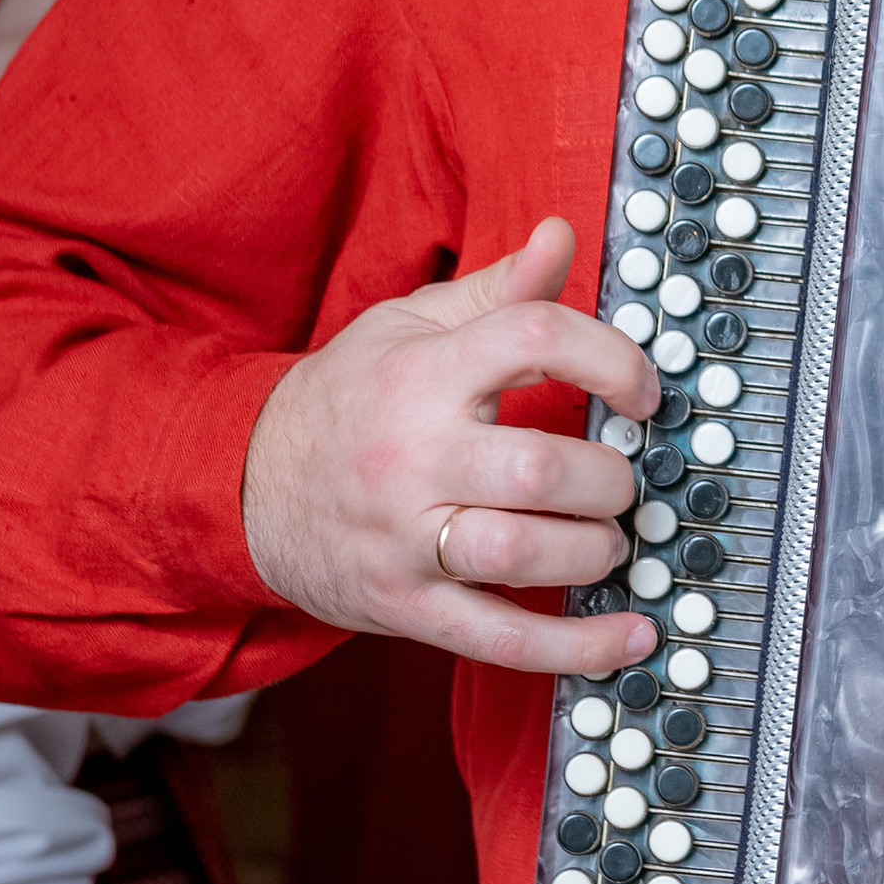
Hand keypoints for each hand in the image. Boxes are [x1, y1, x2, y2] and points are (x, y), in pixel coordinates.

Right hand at [243, 216, 657, 678]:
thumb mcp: (408, 327)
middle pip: (541, 466)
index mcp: (422, 374)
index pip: (534, 340)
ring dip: (594, 549)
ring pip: (524, 551)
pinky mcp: (408, 608)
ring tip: (606, 538)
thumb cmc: (344, 401)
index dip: (610, 358)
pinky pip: (502, 638)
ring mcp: (407, 539)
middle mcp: (414, 456)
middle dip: (608, 477)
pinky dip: (576, 647)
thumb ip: (496, 291)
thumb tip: (561, 236)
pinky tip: (627, 639)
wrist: (243, 485)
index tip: (641, 390)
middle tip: (617, 478)